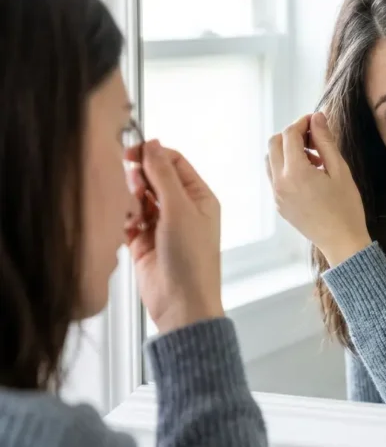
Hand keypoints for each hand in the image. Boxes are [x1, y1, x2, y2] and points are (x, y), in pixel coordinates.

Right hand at [125, 140, 223, 332]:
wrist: (180, 302)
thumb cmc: (191, 260)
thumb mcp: (180, 210)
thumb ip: (164, 175)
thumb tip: (154, 144)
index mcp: (200, 197)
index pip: (175, 162)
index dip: (153, 155)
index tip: (131, 154)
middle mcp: (182, 208)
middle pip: (154, 177)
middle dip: (140, 179)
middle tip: (136, 189)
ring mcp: (162, 224)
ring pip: (138, 197)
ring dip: (132, 200)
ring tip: (136, 215)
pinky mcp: (143, 240)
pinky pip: (128, 218)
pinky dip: (125, 219)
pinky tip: (130, 228)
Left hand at [266, 112, 370, 266]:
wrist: (341, 242)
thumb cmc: (346, 207)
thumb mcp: (340, 170)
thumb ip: (325, 141)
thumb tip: (317, 117)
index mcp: (296, 172)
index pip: (289, 135)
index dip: (302, 122)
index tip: (317, 121)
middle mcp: (280, 182)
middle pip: (274, 143)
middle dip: (292, 135)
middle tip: (314, 140)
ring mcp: (276, 195)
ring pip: (271, 160)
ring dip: (287, 151)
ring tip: (313, 159)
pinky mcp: (279, 204)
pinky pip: (275, 177)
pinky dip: (287, 167)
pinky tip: (310, 176)